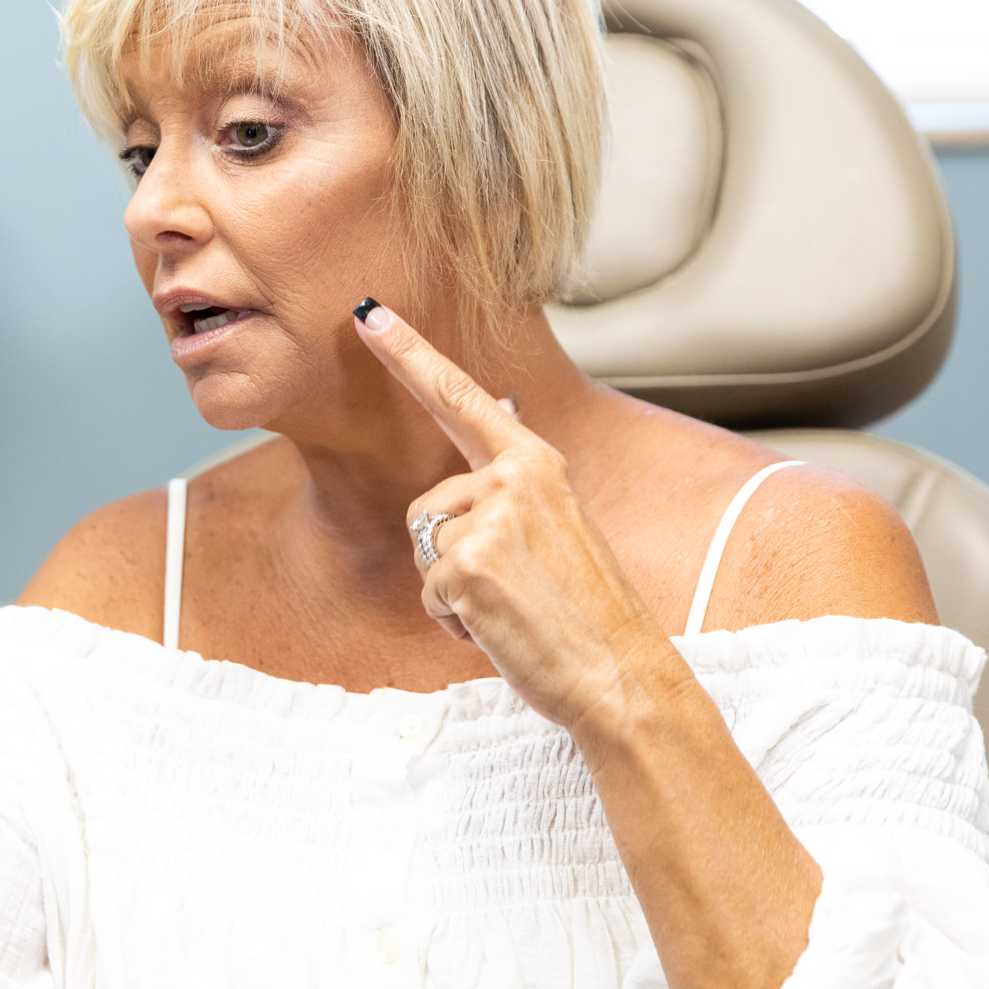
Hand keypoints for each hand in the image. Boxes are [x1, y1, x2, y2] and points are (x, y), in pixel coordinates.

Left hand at [353, 300, 676, 733]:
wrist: (620, 674)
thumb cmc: (590, 610)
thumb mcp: (560, 524)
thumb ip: (515, 483)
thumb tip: (495, 421)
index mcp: (536, 463)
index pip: (460, 396)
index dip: (409, 354)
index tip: (369, 314)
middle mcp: (509, 481)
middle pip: (429, 506)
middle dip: (453, 555)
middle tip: (516, 589)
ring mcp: (486, 522)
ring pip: (426, 550)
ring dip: (456, 591)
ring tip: (514, 608)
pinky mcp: (465, 568)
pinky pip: (430, 594)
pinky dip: (456, 623)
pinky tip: (503, 629)